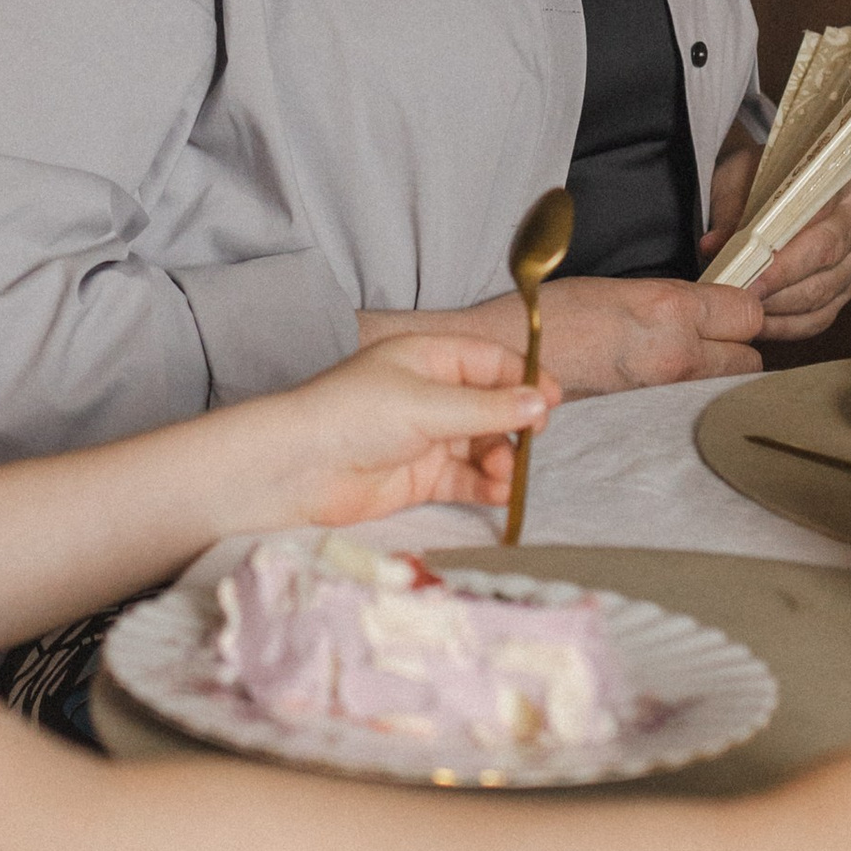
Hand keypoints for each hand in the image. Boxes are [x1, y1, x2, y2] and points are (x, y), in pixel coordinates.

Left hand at [254, 337, 560, 529]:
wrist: (298, 469)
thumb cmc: (354, 416)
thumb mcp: (426, 404)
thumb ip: (486, 408)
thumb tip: (539, 403)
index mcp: (427, 358)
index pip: (488, 361)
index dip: (523, 378)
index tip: (552, 401)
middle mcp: (430, 395)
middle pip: (490, 406)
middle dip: (514, 425)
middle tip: (530, 442)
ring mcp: (426, 438)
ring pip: (482, 446)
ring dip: (501, 459)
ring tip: (505, 473)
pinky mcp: (420, 478)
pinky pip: (466, 479)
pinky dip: (485, 485)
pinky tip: (499, 491)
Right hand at [359, 274, 774, 394]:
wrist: (496, 365)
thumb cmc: (543, 319)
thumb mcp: (614, 288)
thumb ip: (669, 299)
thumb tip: (705, 308)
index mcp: (669, 311)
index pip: (750, 313)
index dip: (739, 310)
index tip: (724, 312)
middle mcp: (677, 358)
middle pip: (750, 360)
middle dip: (733, 350)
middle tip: (703, 343)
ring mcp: (665, 401)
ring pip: (726, 392)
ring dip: (713, 381)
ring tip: (675, 371)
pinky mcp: (648, 429)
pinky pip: (691, 415)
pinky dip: (685, 407)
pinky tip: (656, 396)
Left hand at [698, 153, 850, 342]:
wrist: (772, 174)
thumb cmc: (758, 169)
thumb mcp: (740, 176)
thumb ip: (731, 212)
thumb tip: (713, 247)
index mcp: (842, 191)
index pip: (820, 240)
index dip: (785, 268)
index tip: (752, 283)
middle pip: (824, 277)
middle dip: (778, 296)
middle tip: (741, 305)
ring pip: (822, 302)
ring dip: (780, 314)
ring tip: (745, 315)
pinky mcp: (843, 287)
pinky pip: (820, 318)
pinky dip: (789, 327)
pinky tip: (761, 326)